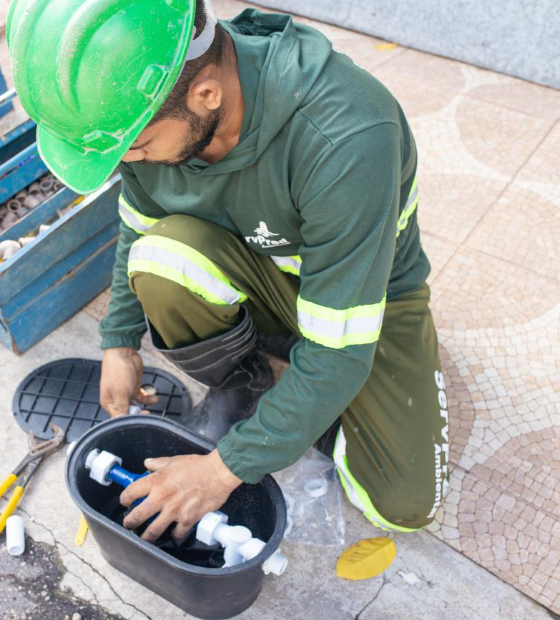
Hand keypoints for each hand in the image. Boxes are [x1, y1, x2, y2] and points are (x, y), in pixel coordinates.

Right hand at [100, 347, 157, 416]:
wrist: (124, 352)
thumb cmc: (118, 371)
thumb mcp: (120, 392)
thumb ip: (121, 408)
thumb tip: (119, 421)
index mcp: (109, 403)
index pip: (118, 417)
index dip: (130, 420)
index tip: (140, 418)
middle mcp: (116, 399)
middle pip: (128, 412)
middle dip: (138, 414)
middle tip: (147, 414)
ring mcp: (125, 393)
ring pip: (136, 405)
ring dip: (144, 407)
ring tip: (151, 405)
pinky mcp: (133, 386)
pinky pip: (141, 396)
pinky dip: (147, 398)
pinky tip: (154, 398)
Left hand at [120, 450, 241, 542]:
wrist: (218, 473)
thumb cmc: (198, 465)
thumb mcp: (174, 460)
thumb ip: (158, 463)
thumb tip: (147, 464)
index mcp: (157, 481)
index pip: (130, 493)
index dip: (124, 499)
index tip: (125, 501)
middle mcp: (162, 497)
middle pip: (137, 517)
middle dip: (130, 523)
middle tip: (129, 524)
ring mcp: (174, 511)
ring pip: (152, 532)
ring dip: (146, 537)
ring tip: (145, 537)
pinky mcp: (188, 519)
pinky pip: (176, 533)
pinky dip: (175, 534)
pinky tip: (174, 532)